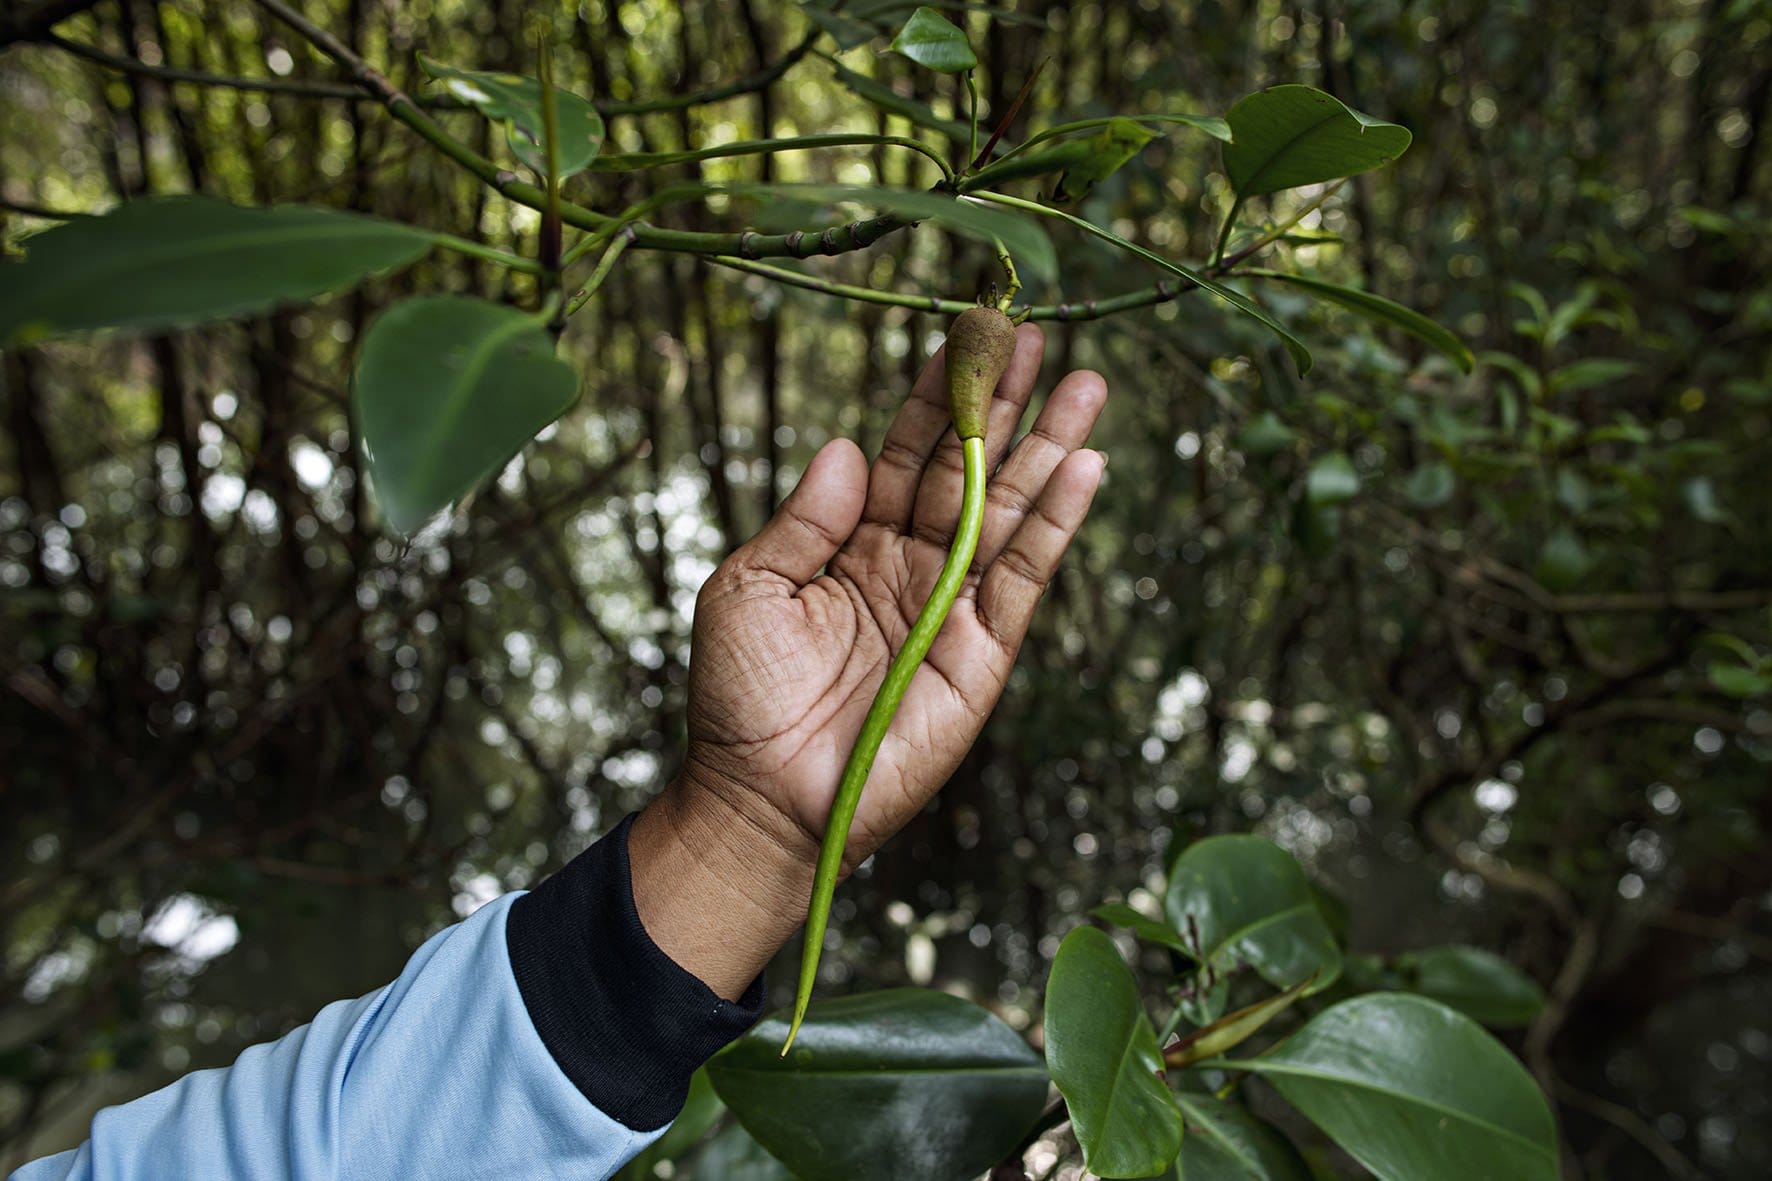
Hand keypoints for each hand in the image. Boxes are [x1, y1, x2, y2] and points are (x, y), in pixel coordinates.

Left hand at [630, 324, 1105, 996]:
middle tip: (1035, 335)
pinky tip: (1086, 466)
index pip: (903, 451)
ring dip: (1048, 446)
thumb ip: (803, 518)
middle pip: (967, 468)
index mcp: (851, 541)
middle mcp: (909, 563)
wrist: (762, 800)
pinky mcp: (983, 654)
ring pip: (1009, 509)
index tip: (967, 334)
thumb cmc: (739, 699)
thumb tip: (846, 444)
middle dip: (1002, 403)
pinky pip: (1025, 576)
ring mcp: (951, 606)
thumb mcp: (747, 590)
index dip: (935, 395)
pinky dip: (1059, 522)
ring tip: (1085, 382)